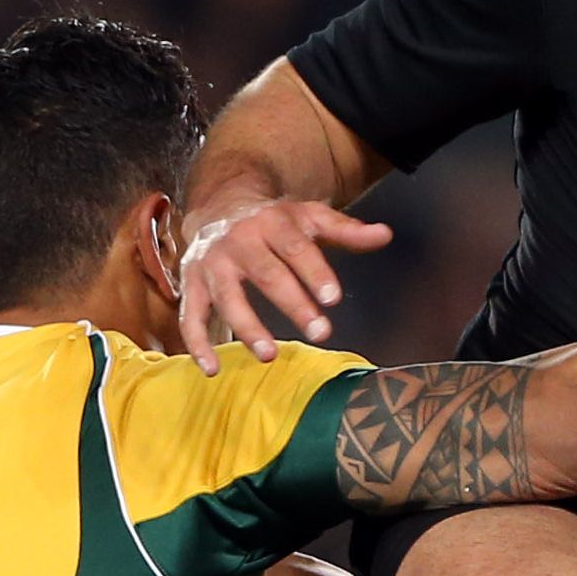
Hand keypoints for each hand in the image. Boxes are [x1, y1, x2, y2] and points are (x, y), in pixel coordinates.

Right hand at [173, 199, 390, 374]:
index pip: (296, 248)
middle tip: (321, 333)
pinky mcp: (191, 284)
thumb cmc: (275, 221)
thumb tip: (386, 235)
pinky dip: (197, 343)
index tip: (333, 299)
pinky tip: (212, 369)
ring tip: (270, 355)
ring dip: (247, 327)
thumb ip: (346, 230)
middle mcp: (238, 241)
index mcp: (272, 223)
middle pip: (266, 275)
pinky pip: (190, 316)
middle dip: (293, 304)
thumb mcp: (310, 218)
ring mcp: (211, 264)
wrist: (220, 205)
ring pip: (228, 298)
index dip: (314, 273)